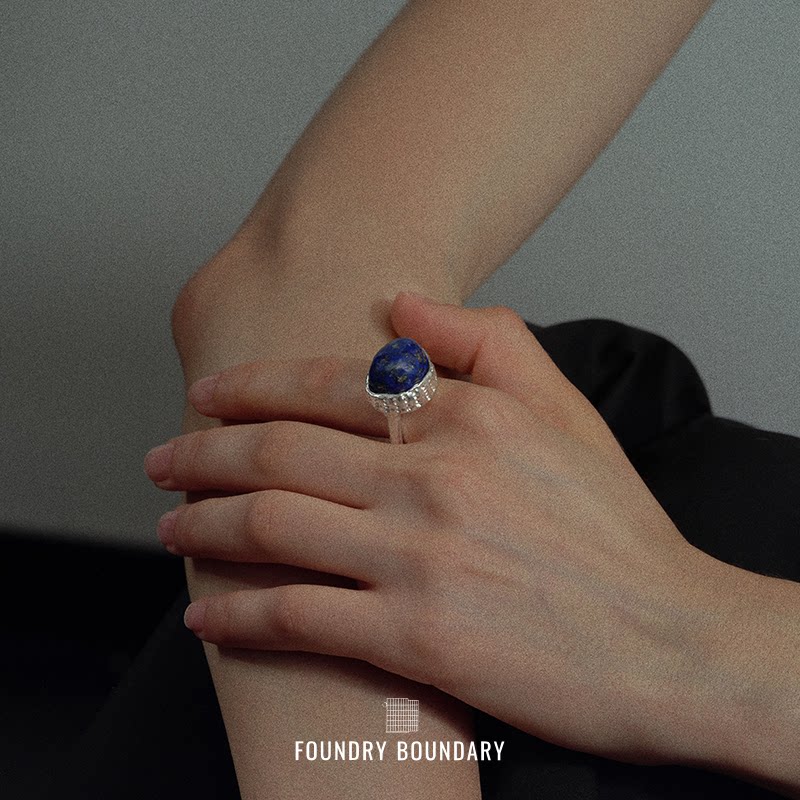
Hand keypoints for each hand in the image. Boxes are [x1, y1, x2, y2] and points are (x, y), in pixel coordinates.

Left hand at [144, 291, 730, 768]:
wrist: (671, 643)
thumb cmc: (618, 531)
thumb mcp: (569, 409)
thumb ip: (488, 340)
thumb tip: (405, 301)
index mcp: (465, 416)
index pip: (325, 387)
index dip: (250, 388)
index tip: (207, 398)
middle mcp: (432, 478)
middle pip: (278, 452)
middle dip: (202, 453)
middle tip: (161, 460)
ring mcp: (417, 559)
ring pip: (271, 527)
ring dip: (203, 527)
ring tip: (170, 527)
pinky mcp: (412, 640)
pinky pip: (295, 618)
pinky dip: (238, 615)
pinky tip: (206, 616)